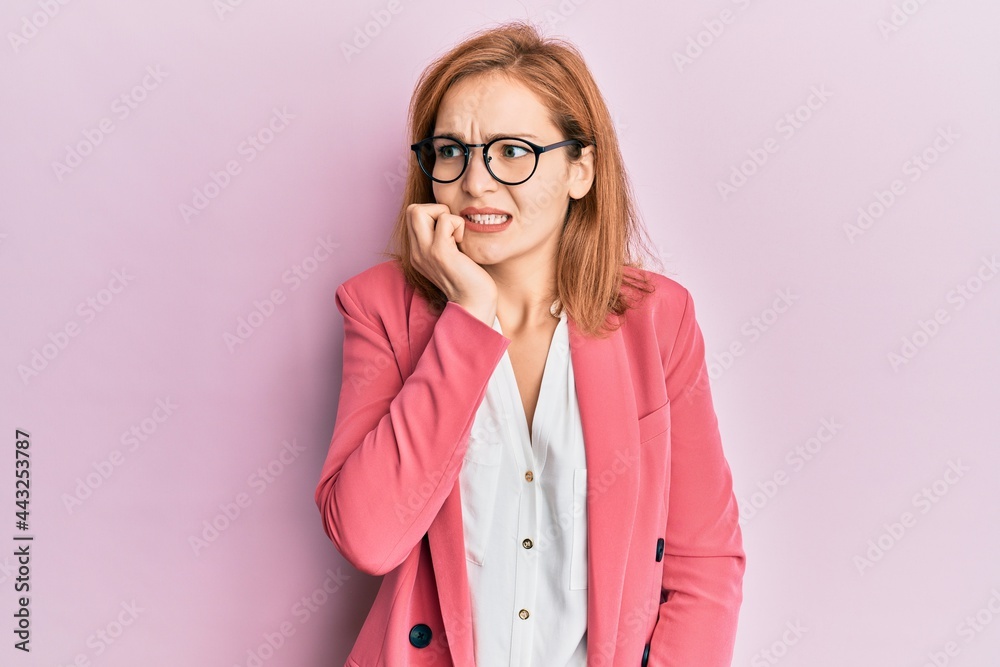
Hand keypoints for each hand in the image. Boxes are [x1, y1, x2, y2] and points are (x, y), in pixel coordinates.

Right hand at [405, 203, 497, 324]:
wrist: (475, 304)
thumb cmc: (470, 279)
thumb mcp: (450, 256)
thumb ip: (444, 239)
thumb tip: (450, 216)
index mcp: (418, 253)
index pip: (413, 216)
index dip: (433, 214)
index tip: (449, 231)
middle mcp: (417, 252)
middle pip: (412, 210)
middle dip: (435, 209)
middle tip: (451, 228)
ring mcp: (425, 252)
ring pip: (419, 210)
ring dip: (445, 215)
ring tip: (456, 235)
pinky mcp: (439, 253)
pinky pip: (445, 220)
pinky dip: (457, 224)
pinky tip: (462, 242)